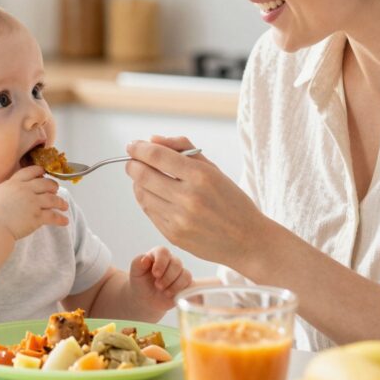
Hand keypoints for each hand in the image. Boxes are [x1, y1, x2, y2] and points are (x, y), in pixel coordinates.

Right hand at [0, 166, 68, 239]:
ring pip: (53, 199)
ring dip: (61, 202)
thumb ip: (10, 187)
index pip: (31, 171)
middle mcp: (25, 190)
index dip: (40, 171)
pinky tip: (65, 221)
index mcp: (15, 183)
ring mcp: (33, 203)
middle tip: (56, 189)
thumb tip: (16, 187)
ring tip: (64, 206)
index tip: (44, 173)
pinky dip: (60, 219)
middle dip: (53, 186)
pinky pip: (53, 216)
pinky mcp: (37, 217)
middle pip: (45, 184)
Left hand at [125, 135, 266, 269]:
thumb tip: (152, 140)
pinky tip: (155, 195)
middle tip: (132, 161)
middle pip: (142, 175)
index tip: (132, 146)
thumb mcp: (214, 169)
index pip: (156, 156)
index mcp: (200, 176)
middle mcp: (188, 198)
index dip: (138, 149)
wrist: (247, 240)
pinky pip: (149, 212)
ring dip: (137, 183)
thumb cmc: (231, 201)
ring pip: (142, 194)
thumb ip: (184, 149)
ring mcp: (179, 219)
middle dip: (132, 165)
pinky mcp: (173, 235)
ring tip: (144, 178)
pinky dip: (147, 200)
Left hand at [128, 246, 192, 311]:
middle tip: (157, 285)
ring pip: (185, 274)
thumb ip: (138, 263)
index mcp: (158, 255)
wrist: (145, 299)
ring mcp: (179, 272)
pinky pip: (189, 283)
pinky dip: (179, 290)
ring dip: (173, 284)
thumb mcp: (135, 273)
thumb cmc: (140, 283)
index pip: (163, 252)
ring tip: (163, 291)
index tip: (155, 273)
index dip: (161, 262)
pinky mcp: (185, 284)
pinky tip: (169, 294)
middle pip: (176, 263)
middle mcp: (170, 261)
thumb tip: (146, 259)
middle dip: (167, 276)